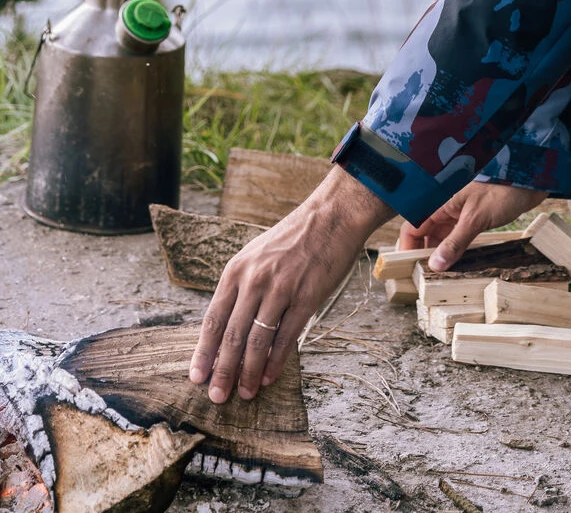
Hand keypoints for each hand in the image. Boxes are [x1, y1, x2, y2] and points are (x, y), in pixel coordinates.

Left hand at [189, 165, 389, 403]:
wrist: (331, 216)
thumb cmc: (293, 237)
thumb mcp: (256, 255)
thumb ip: (241, 287)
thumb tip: (228, 327)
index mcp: (236, 270)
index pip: (213, 320)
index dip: (203, 352)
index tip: (196, 377)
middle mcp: (254, 280)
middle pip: (231, 336)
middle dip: (222, 371)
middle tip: (217, 397)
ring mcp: (281, 289)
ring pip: (257, 341)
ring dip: (249, 372)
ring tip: (245, 393)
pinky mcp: (307, 296)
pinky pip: (286, 336)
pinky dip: (276, 361)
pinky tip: (270, 376)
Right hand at [398, 181, 545, 270]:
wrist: (529, 180)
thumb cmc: (502, 191)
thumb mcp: (476, 219)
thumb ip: (455, 242)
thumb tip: (435, 265)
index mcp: (440, 203)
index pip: (413, 227)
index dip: (408, 248)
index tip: (409, 269)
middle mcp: (446, 209)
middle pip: (424, 235)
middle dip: (423, 256)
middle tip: (425, 279)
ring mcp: (458, 215)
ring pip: (440, 238)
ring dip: (439, 255)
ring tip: (439, 276)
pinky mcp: (471, 220)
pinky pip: (455, 238)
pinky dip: (454, 251)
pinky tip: (455, 265)